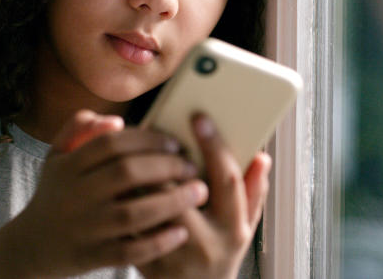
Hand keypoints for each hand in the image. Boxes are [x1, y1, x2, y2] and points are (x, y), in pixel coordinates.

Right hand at [6, 110, 207, 276]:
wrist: (31, 246)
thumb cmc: (55, 193)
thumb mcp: (57, 156)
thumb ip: (80, 128)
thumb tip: (115, 121)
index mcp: (67, 166)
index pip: (111, 144)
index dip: (147, 139)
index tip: (174, 142)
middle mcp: (73, 196)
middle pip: (125, 174)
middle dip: (166, 167)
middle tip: (191, 166)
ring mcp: (83, 228)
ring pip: (131, 213)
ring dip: (170, 202)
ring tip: (197, 193)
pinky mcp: (90, 257)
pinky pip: (128, 252)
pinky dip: (157, 243)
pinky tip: (180, 232)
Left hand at [138, 113, 271, 278]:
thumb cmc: (222, 254)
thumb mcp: (246, 226)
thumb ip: (253, 191)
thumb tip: (261, 156)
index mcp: (233, 228)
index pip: (226, 179)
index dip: (214, 146)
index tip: (200, 118)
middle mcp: (205, 243)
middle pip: (180, 190)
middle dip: (167, 159)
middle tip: (158, 134)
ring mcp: (174, 256)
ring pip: (149, 205)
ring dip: (140, 176)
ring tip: (136, 151)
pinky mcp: (147, 263)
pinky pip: (131, 223)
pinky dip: (125, 198)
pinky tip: (120, 180)